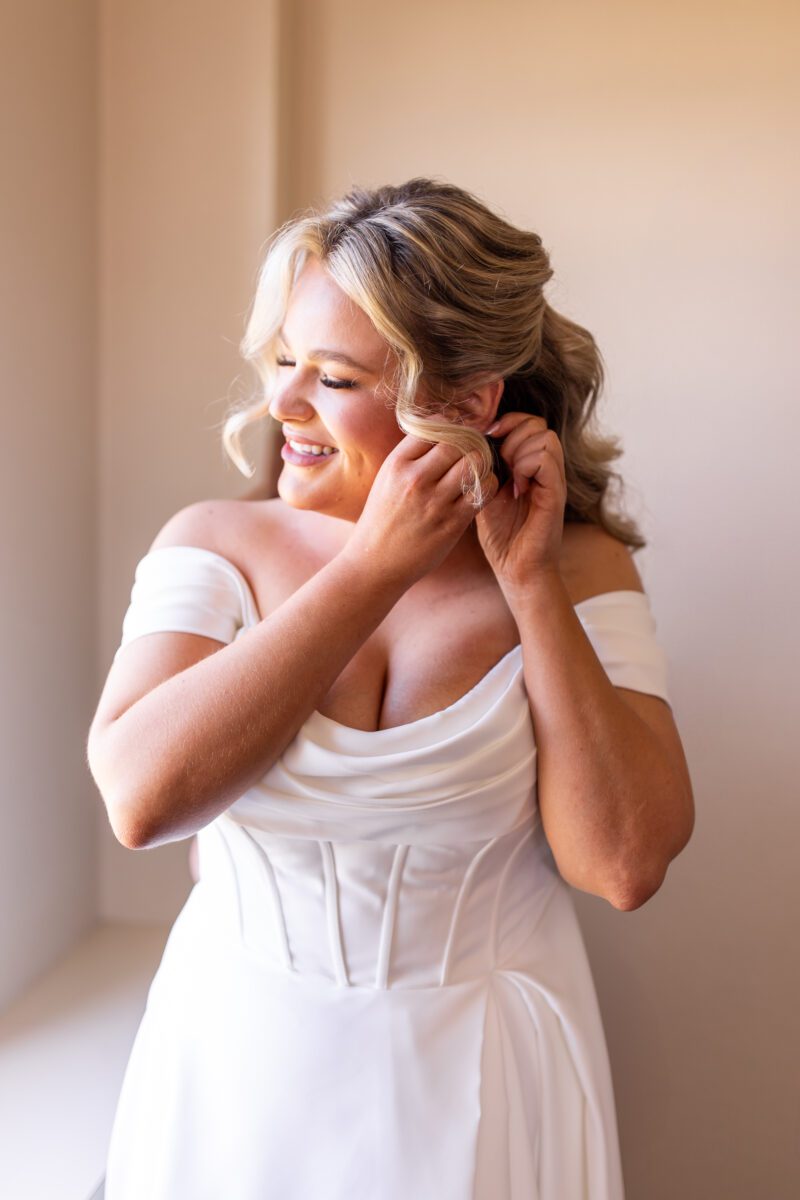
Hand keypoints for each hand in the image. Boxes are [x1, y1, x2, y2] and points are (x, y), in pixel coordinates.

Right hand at [342, 433, 497, 588]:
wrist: (374, 563)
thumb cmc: (382, 519)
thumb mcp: (386, 479)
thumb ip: (411, 456)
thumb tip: (441, 429)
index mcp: (397, 464)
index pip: (433, 425)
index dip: (449, 426)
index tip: (455, 435)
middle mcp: (416, 479)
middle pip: (458, 441)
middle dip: (469, 442)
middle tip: (474, 449)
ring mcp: (435, 502)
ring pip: (475, 463)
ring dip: (482, 462)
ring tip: (478, 468)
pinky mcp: (452, 523)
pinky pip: (483, 491)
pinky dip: (488, 484)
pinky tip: (480, 488)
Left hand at [476, 412, 566, 588]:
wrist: (516, 569)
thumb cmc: (501, 537)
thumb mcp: (486, 494)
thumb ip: (484, 468)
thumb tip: (466, 444)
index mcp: (530, 466)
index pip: (528, 423)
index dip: (507, 422)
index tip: (487, 439)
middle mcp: (546, 469)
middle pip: (538, 424)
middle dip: (512, 433)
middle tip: (499, 460)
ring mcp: (553, 481)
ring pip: (545, 438)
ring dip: (519, 450)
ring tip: (508, 474)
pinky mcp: (555, 495)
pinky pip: (546, 461)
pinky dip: (526, 466)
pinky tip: (515, 487)